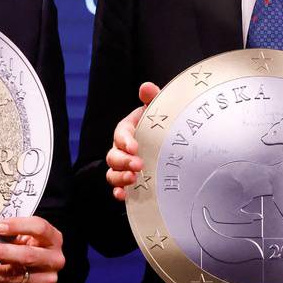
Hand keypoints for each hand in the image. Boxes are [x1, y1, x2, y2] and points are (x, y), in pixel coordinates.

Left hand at [0, 215, 65, 282]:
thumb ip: (9, 234)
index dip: (19, 226)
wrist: (35, 269)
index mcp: (52, 239)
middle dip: (1, 252)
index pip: (40, 228)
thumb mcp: (23, 236)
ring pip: (18, 277)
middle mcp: (53, 259)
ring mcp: (46, 278)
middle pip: (28, 255)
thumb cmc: (28, 247)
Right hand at [105, 81, 161, 200]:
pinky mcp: (129, 180)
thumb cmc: (161, 125)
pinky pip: (118, 187)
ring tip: (133, 179)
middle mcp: (122, 149)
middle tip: (138, 165)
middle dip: (123, 161)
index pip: (120, 134)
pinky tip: (124, 195)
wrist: (170, 142)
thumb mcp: (158, 110)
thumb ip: (152, 98)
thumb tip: (146, 87)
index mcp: (128, 130)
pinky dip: (119, 192)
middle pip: (113, 156)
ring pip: (112, 172)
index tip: (134, 146)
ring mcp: (124, 166)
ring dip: (120, 177)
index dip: (125, 141)